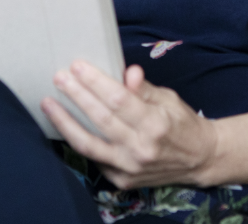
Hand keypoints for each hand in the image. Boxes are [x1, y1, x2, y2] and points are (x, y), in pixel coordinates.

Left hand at [41, 60, 218, 189]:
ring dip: (65, 122)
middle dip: (77, 96)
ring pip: (89, 144)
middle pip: (101, 119)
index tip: (78, 66)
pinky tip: (66, 125)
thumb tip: (127, 72)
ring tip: (49, 104)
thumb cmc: (181, 124)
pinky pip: (94, 159)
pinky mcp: (122, 181)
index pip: (119, 100)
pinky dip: (79, 141)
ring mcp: (129, 168)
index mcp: (156, 124)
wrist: (198, 160)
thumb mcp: (168, 99)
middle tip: (59, 78)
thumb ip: (142, 88)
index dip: (96, 82)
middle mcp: (141, 149)